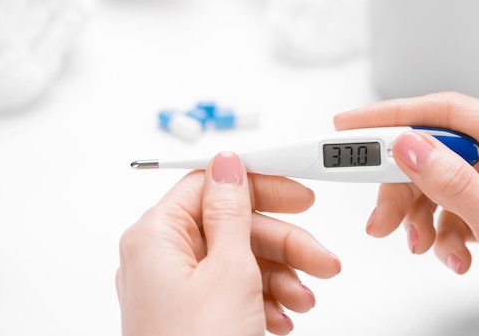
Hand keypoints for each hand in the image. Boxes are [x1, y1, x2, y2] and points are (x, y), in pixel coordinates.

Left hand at [116, 152, 340, 335]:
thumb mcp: (227, 271)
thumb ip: (231, 211)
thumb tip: (229, 163)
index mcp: (157, 236)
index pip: (211, 185)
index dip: (258, 184)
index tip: (297, 191)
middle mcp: (163, 258)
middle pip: (234, 226)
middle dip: (284, 242)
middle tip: (321, 256)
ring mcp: (179, 288)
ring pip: (241, 259)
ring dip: (281, 275)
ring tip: (305, 298)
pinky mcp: (195, 313)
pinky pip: (236, 289)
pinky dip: (265, 298)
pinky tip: (284, 315)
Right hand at [334, 92, 478, 335]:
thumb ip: (454, 184)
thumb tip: (407, 145)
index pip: (447, 112)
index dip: (393, 116)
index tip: (352, 126)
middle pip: (437, 151)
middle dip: (402, 185)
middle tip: (381, 215)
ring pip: (441, 182)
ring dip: (421, 216)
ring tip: (419, 245)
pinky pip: (455, 207)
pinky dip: (442, 232)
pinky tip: (452, 256)